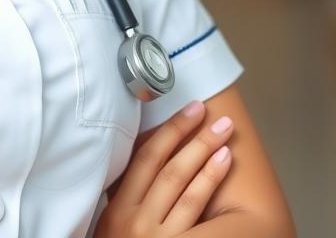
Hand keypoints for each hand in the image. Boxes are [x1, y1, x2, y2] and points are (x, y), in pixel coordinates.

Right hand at [95, 99, 233, 236]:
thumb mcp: (112, 227)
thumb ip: (127, 198)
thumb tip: (147, 162)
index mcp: (118, 209)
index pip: (145, 159)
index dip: (168, 131)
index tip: (188, 110)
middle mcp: (136, 220)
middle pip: (167, 167)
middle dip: (191, 136)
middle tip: (212, 113)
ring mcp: (157, 237)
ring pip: (184, 186)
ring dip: (205, 155)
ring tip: (224, 135)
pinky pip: (195, 210)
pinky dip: (209, 183)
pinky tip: (221, 165)